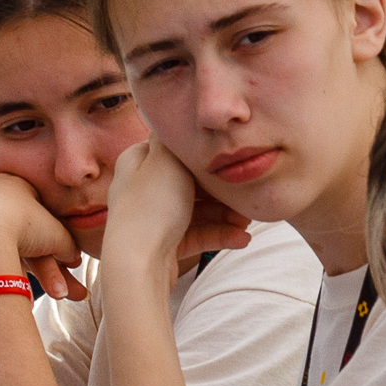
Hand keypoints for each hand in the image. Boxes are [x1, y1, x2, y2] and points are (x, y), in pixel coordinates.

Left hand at [103, 139, 251, 289]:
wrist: (137, 264)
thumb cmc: (152, 206)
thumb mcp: (166, 157)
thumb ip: (175, 137)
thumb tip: (176, 121)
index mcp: (139, 161)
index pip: (176, 151)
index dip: (205, 157)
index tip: (230, 162)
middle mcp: (143, 187)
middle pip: (190, 183)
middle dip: (222, 191)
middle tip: (247, 197)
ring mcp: (153, 218)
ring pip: (197, 211)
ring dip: (225, 215)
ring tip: (248, 221)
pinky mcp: (163, 245)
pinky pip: (196, 235)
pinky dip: (218, 235)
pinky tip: (242, 239)